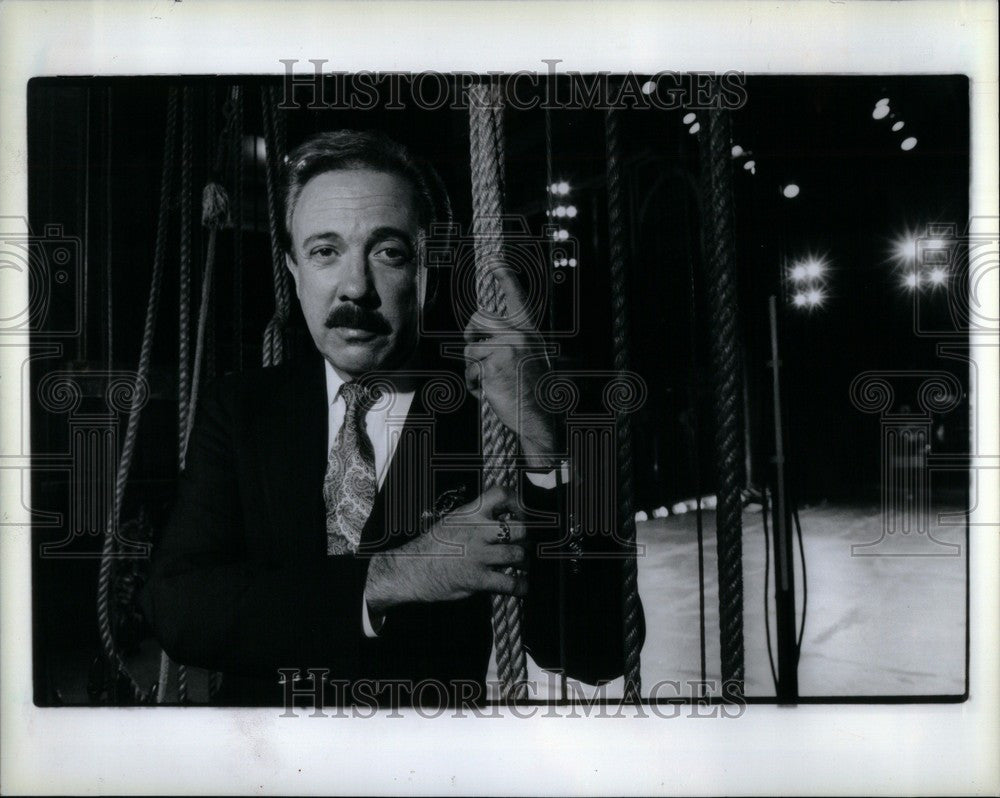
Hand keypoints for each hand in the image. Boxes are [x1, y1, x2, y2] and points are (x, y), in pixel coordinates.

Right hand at [364, 486, 527, 613]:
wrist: (409, 569)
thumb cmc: (431, 546)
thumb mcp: (451, 521)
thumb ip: (475, 517)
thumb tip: (499, 515)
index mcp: (469, 513)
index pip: (501, 494)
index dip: (518, 501)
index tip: (521, 511)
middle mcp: (477, 531)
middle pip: (519, 527)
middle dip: (527, 536)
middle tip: (525, 542)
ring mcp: (478, 555)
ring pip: (518, 554)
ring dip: (525, 561)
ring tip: (523, 564)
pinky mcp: (477, 579)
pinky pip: (509, 582)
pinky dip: (521, 586)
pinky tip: (522, 586)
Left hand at [463, 267, 559, 469]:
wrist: (539, 418)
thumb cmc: (531, 392)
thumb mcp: (529, 359)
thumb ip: (511, 343)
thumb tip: (481, 335)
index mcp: (530, 331)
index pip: (516, 295)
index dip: (504, 274)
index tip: (494, 259)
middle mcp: (519, 334)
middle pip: (478, 318)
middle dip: (469, 334)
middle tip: (473, 350)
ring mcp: (506, 347)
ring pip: (470, 347)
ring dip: (473, 368)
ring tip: (488, 382)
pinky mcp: (493, 362)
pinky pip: (469, 368)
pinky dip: (473, 384)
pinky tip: (487, 392)